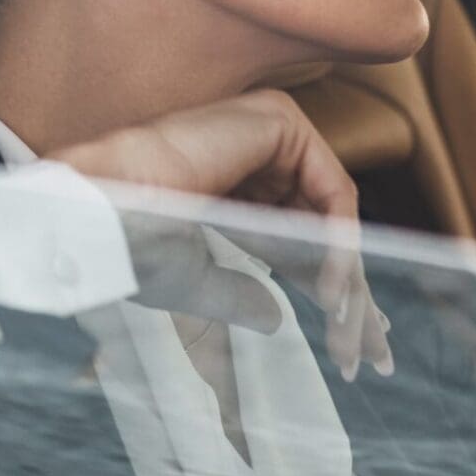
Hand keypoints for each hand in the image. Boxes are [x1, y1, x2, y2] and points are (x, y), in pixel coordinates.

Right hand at [49, 92, 394, 379]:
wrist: (101, 215)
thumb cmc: (130, 243)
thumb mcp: (196, 279)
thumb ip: (238, 295)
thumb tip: (275, 319)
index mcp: (230, 180)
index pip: (298, 235)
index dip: (328, 287)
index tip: (353, 347)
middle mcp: (254, 148)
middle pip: (326, 224)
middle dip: (354, 294)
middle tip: (374, 354)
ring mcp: (269, 128)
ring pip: (335, 214)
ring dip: (349, 279)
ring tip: (348, 335)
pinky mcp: (279, 121)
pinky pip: (333, 192)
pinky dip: (338, 245)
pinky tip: (328, 293)